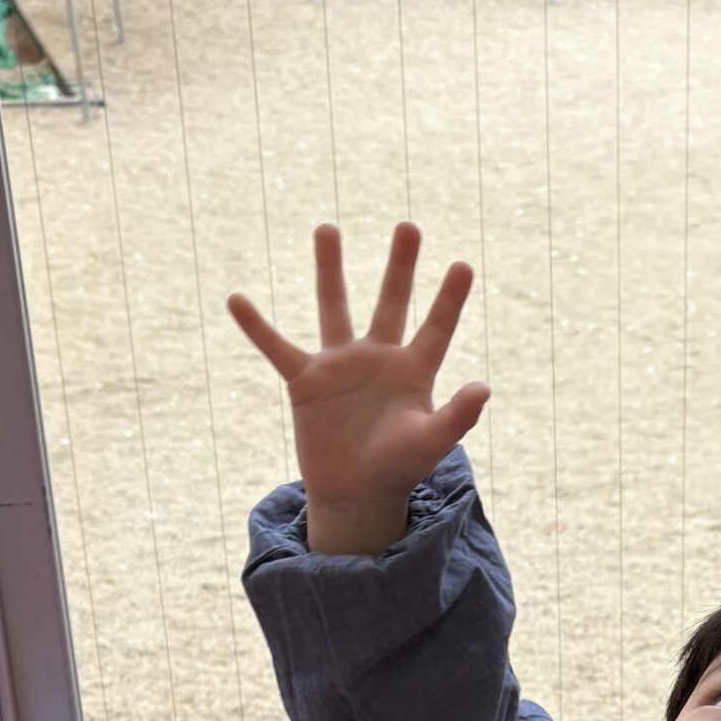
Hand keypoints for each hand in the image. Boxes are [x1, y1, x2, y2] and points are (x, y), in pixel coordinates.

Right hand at [228, 222, 490, 554]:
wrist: (356, 494)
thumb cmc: (398, 469)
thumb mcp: (431, 443)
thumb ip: (456, 417)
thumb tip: (484, 387)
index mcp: (414, 371)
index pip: (436, 328)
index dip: (449, 300)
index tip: (463, 264)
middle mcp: (379, 358)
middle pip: (392, 303)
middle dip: (400, 267)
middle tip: (409, 226)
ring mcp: (340, 365)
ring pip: (334, 308)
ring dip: (331, 270)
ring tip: (328, 228)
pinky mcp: (306, 381)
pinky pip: (277, 347)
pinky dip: (257, 326)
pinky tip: (236, 298)